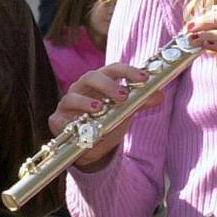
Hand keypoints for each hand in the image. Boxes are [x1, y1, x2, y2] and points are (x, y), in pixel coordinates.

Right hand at [50, 62, 165, 169]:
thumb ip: (140, 102)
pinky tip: (83, 125)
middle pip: (92, 76)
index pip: (113, 69)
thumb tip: (160, 95)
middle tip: (123, 96)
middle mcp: (82, 88)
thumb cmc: (107, 122)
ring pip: (73, 95)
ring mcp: (68, 102)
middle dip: (108, 85)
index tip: (144, 79)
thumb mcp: (125, 112)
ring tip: (101, 109)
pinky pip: (61, 117)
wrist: (90, 147)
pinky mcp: (57, 119)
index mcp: (100, 81)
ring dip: (87, 101)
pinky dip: (72, 120)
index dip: (128, 71)